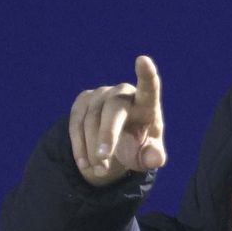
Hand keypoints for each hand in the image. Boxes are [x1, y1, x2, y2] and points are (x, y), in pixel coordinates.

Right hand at [68, 55, 166, 186]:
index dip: (146, 74)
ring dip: (92, 147)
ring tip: (99, 170)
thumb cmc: (138, 146)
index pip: (149, 86)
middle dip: (107, 135)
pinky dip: (79, 145)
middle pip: (113, 108)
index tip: (143, 60)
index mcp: (146, 103)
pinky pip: (76, 122)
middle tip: (103, 161)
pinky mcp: (83, 102)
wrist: (116, 145)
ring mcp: (101, 94)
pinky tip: (85, 164)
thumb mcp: (148, 155)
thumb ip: (153, 157)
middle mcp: (123, 92)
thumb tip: (154, 159)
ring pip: (92, 118)